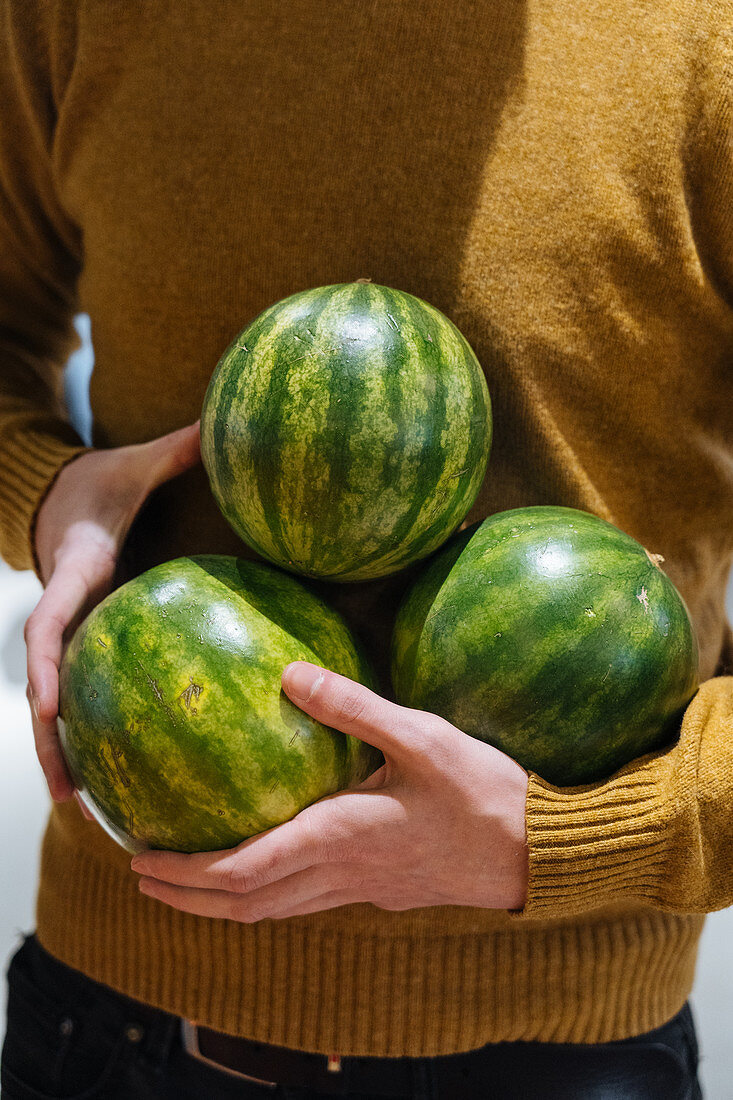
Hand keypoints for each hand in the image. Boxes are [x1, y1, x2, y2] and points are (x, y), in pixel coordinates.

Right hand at [25, 422, 201, 802]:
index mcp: (72, 575)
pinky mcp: (81, 643)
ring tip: (85, 809)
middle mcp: (61, 611)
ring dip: (63, 753)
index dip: (43, 666)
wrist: (57, 494)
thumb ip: (173, 453)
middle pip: (42, 685)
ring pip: (54, 704)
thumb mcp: (133, 466)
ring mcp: (67, 633)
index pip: (48, 625)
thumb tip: (219, 430)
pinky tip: (116, 775)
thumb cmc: (98, 482)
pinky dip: (88, 733)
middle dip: (47, 739)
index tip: (46, 706)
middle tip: (68, 791)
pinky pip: (81, 692)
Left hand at [130, 663, 529, 917]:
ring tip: (186, 880)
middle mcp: (338, 874)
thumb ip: (354, 707)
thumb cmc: (481, 793)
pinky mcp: (377, 891)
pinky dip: (262, 896)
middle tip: (143, 875)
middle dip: (186, 895)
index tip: (142, 860)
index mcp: (338, 836)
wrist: (532, 852)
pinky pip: (301, 904)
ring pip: (271, 912)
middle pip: (243, 905)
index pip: (240, 872)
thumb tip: (291, 674)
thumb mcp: (421, 736)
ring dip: (220, 903)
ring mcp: (358, 890)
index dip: (185, 872)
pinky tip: (263, 869)